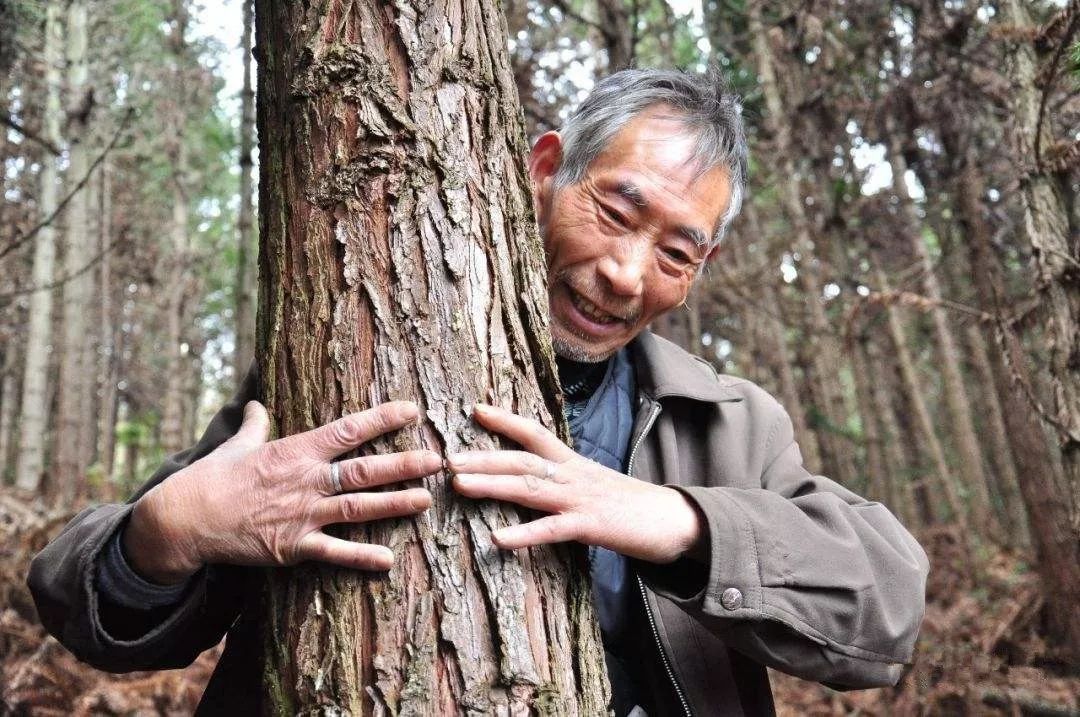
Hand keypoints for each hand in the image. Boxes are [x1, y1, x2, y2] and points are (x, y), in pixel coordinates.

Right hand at [124, 400, 441, 583]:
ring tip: (427, 500)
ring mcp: (302, 515)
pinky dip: (362, 556)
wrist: (184, 518)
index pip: (348, 430)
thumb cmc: (212, 477)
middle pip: (364, 470)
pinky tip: (389, 560)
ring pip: (358, 507)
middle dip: (402, 465)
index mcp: (296, 451)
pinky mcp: (293, 546)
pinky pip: (334, 552)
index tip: (412, 410)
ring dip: (394, 504)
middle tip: (437, 460)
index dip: (381, 419)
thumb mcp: (237, 444)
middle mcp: (306, 481)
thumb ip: (255, 424)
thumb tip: (256, 403)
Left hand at [447, 404, 703, 563]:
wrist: (674, 520)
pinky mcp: (591, 526)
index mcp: (572, 462)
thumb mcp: (592, 483)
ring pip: (530, 488)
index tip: (474, 408)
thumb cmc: (629, 505)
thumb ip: (562, 479)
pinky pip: (552, 530)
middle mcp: (572, 474)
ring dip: (492, 485)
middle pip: (522, 460)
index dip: (505, 420)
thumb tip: (530, 478)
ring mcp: (581, 499)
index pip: (534, 433)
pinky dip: (524, 534)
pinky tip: (497, 539)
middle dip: (483, 457)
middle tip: (445, 458)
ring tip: (459, 485)